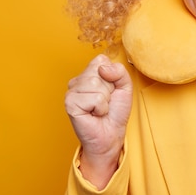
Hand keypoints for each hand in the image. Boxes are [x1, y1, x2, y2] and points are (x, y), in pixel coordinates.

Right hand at [65, 54, 132, 186]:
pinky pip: (95, 98)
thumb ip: (120, 71)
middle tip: (105, 102)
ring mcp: (71, 92)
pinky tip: (95, 114)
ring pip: (96, 84)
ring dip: (105, 100)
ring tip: (100, 108)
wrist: (111, 135)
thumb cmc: (116, 112)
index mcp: (88, 73)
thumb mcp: (125, 86)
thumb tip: (103, 68)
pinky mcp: (70, 103)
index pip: (101, 59)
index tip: (111, 90)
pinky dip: (101, 108)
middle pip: (99, 71)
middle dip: (109, 89)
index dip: (112, 76)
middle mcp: (77, 80)